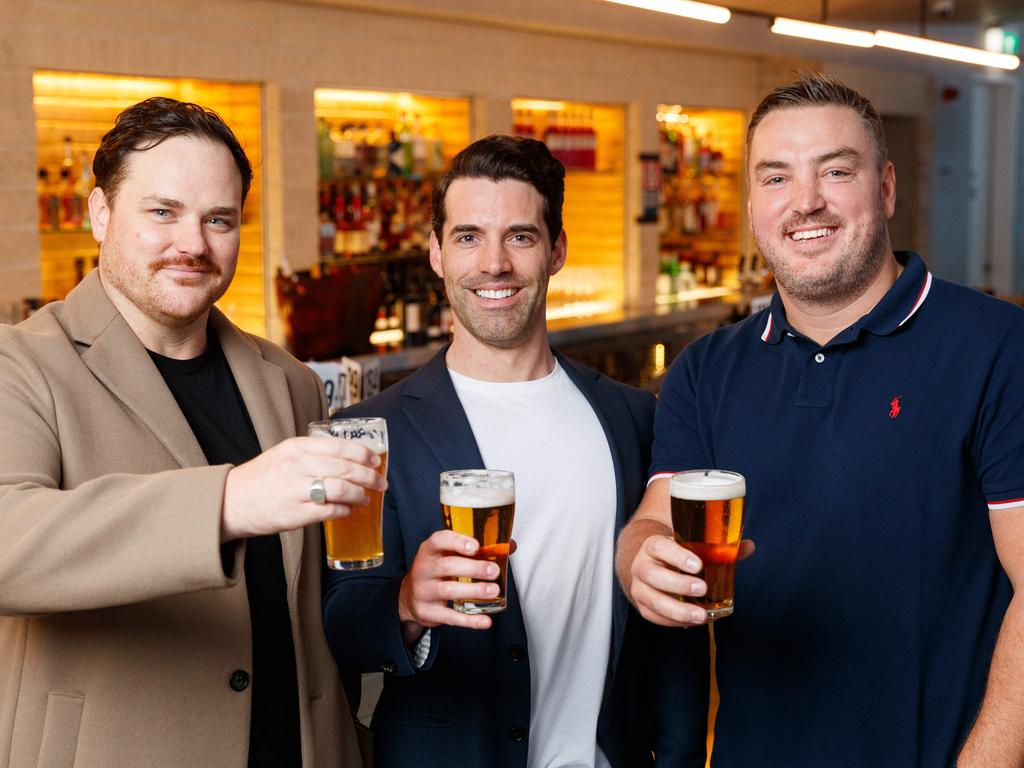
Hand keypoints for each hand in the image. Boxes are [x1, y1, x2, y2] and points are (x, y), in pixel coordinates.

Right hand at [220, 436, 386, 541]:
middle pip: (344, 468)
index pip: (339, 446)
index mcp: (296, 447)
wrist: (232, 502)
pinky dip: (345, 511)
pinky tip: (349, 510)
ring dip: (360, 494)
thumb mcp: (285, 453)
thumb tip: (350, 458)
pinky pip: (329, 511)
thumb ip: (313, 452)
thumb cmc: (263, 477)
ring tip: (366, 498)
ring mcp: (294, 490)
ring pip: (340, 489)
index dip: (363, 453)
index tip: (376, 460)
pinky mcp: (294, 514)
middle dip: (369, 476)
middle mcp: (296, 465)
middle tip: (380, 482)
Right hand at [397, 530, 502, 644]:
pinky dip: (469, 620)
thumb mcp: (448, 555)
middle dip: (473, 569)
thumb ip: (475, 549)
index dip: (457, 542)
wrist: (410, 596)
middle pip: (447, 566)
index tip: (476, 546)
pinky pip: (449, 617)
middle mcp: (423, 569)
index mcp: (429, 550)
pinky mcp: (427, 612)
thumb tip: (509, 546)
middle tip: (493, 571)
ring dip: (474, 591)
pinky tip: (485, 620)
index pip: (438, 540)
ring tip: (494, 591)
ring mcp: (423, 592)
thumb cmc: (437, 571)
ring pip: (448, 590)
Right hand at [628, 535, 754, 626]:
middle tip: (703, 589)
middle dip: (678, 584)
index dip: (677, 556)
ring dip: (677, 610)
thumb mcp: (692, 546)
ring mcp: (639, 587)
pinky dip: (674, 621)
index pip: (659, 547)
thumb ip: (718, 548)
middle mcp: (641, 565)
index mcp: (653, 546)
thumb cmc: (677, 555)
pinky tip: (693, 622)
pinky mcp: (642, 606)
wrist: (652, 565)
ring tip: (701, 616)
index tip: (698, 565)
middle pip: (653, 575)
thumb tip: (750, 546)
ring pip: (652, 599)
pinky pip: (655, 616)